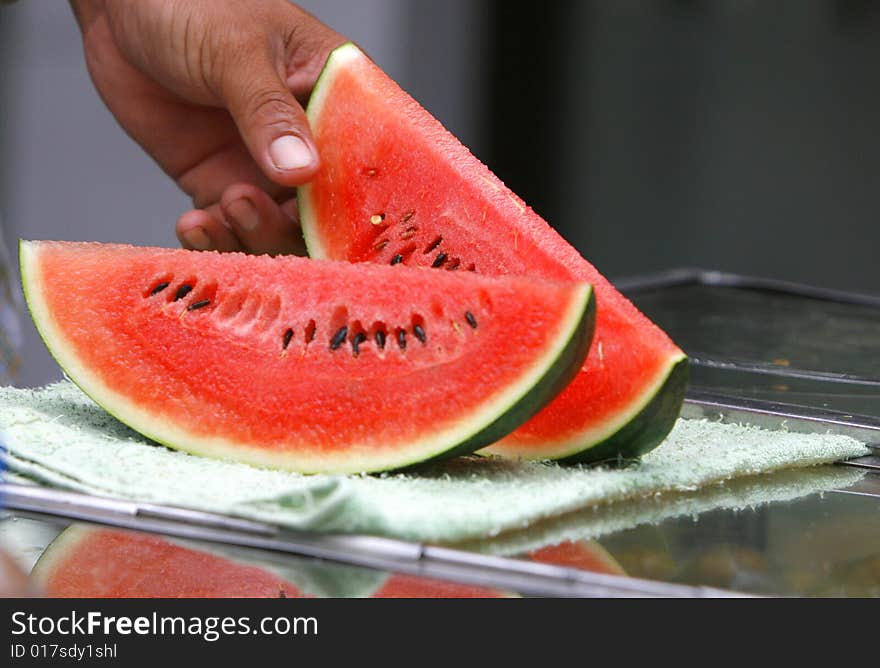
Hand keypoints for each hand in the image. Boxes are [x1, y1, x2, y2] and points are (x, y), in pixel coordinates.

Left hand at [70, 0, 346, 253]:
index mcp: (335, 97)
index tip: (336, 229)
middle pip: (328, 213)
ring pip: (279, 230)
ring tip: (220, 208)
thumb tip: (302, 172)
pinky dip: (214, 240)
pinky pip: (229, 230)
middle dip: (295, 229)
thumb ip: (268, 111)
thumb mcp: (236, 51)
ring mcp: (265, 168)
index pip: (366, 161)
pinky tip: (194, 225)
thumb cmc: (192, 4)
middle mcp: (309, 141)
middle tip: (251, 208)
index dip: (361, 203)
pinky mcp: (221, 184)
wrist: (118, 9)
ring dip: (251, 235)